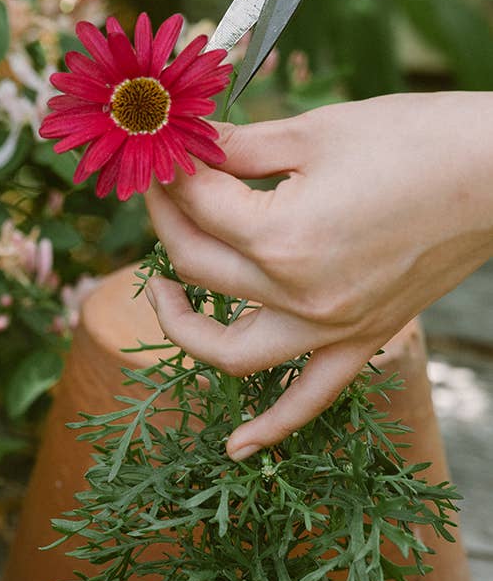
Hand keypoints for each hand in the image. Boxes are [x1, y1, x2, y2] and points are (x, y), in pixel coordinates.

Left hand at [143, 93, 492, 458]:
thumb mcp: (316, 132)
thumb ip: (240, 147)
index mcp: (281, 237)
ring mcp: (330, 328)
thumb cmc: (415, 140)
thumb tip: (186, 146)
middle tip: (166, 192)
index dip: (173, 176)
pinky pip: (308, 399)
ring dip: (183, 328)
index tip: (165, 155)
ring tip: (164, 294)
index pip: (197, 209)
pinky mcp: (361, 340)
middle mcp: (298, 295)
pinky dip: (269, 428)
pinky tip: (235, 448)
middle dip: (169, 222)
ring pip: (230, 353)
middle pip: (198, 268)